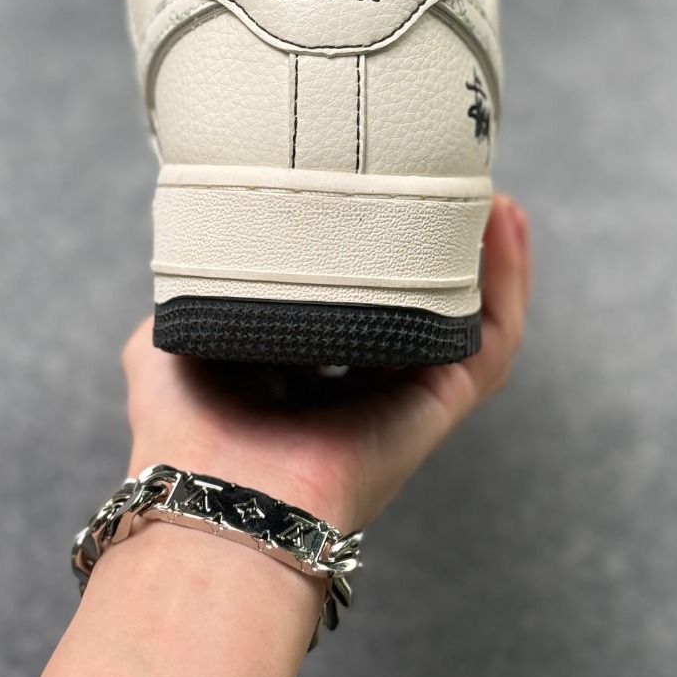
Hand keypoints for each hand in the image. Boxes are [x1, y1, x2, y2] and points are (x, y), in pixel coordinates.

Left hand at [122, 193, 529, 532]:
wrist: (216, 492)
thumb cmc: (184, 430)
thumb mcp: (167, 339)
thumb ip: (188, 293)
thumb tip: (200, 254)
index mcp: (301, 371)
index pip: (356, 299)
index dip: (375, 247)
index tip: (384, 191)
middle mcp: (360, 384)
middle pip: (422, 304)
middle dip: (442, 245)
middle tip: (451, 184)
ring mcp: (406, 394)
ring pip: (469, 318)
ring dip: (489, 255)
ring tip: (492, 195)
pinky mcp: (439, 403)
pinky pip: (491, 340)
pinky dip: (509, 283)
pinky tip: (506, 227)